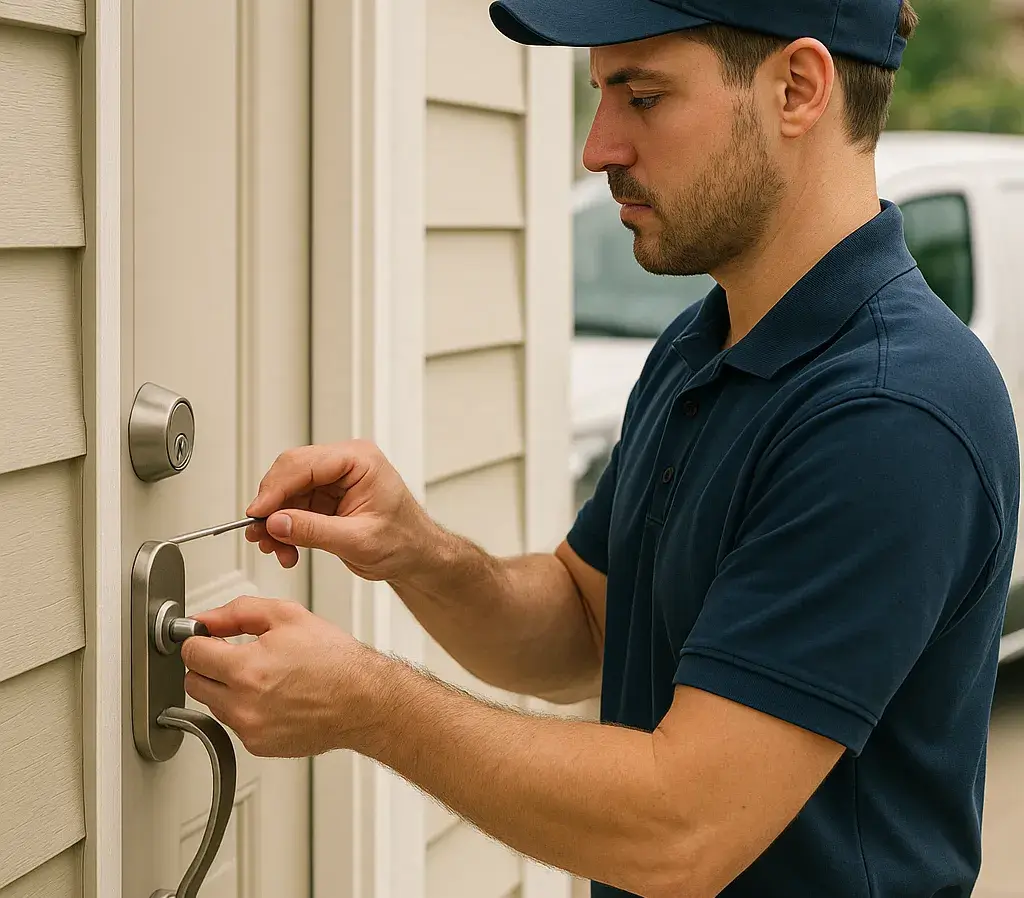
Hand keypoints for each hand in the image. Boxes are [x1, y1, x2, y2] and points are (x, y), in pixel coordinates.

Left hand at [181, 596, 377, 756]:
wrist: (364, 700)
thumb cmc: (335, 660)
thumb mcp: (289, 616)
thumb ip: (239, 611)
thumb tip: (207, 618)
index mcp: (246, 669)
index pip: (192, 653)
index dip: (200, 639)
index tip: (209, 637)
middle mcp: (242, 704)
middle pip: (194, 682)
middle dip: (210, 665)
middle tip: (236, 655)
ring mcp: (249, 729)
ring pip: (213, 704)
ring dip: (227, 688)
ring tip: (264, 676)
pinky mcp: (259, 745)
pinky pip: (234, 724)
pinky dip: (245, 709)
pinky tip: (273, 696)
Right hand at [244, 439, 435, 581]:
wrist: (417, 556)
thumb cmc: (405, 541)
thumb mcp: (358, 541)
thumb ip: (314, 531)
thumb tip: (276, 523)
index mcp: (360, 461)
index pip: (305, 463)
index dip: (275, 488)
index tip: (257, 514)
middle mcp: (345, 464)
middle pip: (290, 474)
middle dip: (272, 507)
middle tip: (260, 534)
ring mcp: (335, 480)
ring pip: (287, 493)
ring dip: (276, 523)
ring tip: (276, 549)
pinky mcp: (327, 498)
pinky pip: (293, 508)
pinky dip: (285, 529)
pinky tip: (287, 549)